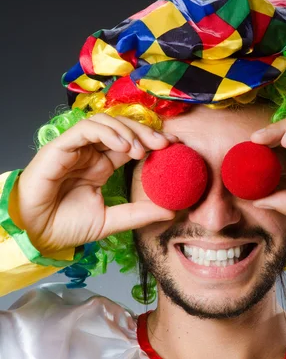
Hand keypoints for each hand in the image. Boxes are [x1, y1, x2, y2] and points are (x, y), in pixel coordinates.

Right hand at [12, 114, 177, 253]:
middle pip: (121, 129)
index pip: (130, 144)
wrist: (37, 235)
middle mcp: (90, 153)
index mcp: (102, 166)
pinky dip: (106, 133)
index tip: (174, 147)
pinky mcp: (60, 147)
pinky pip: (85, 129)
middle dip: (145, 132)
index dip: (151, 141)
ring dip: (127, 131)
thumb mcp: (111, 221)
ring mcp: (76, 148)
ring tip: (140, 149)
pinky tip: (122, 146)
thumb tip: (171, 210)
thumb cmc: (67, 226)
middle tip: (164, 143)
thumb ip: (138, 214)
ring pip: (104, 123)